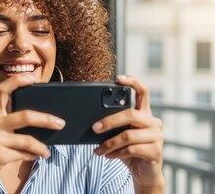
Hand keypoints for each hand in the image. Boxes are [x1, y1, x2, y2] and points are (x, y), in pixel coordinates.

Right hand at [0, 75, 64, 192]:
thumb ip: (8, 124)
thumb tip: (39, 123)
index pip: (2, 91)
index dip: (17, 81)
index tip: (32, 78)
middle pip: (25, 116)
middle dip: (46, 119)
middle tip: (60, 123)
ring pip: (28, 140)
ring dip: (42, 147)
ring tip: (47, 152)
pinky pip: (24, 154)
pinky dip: (31, 157)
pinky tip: (33, 158)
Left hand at [92, 75, 164, 192]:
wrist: (144, 173)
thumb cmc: (129, 151)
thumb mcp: (120, 135)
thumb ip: (114, 125)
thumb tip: (93, 122)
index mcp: (145, 114)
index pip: (143, 92)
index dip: (132, 82)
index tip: (118, 78)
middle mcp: (153, 122)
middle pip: (130, 114)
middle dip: (109, 121)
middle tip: (94, 128)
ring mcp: (157, 137)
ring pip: (128, 135)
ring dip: (109, 143)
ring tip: (98, 149)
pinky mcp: (156, 152)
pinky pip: (131, 150)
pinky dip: (116, 153)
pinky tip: (108, 155)